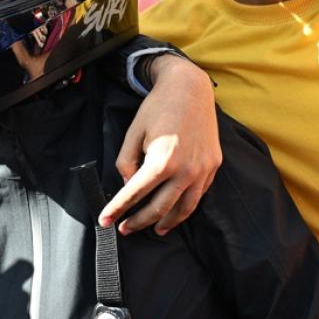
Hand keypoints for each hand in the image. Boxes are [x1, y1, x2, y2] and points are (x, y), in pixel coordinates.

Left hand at [103, 55, 220, 234]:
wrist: (190, 88)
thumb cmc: (158, 108)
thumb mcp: (133, 133)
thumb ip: (126, 163)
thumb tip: (129, 186)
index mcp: (162, 161)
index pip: (135, 193)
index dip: (118, 209)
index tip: (105, 221)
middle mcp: (185, 170)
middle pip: (159, 208)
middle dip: (139, 221)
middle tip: (125, 229)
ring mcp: (203, 170)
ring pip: (184, 208)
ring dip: (166, 223)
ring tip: (153, 230)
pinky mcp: (213, 166)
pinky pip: (198, 195)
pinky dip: (185, 208)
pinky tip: (175, 212)